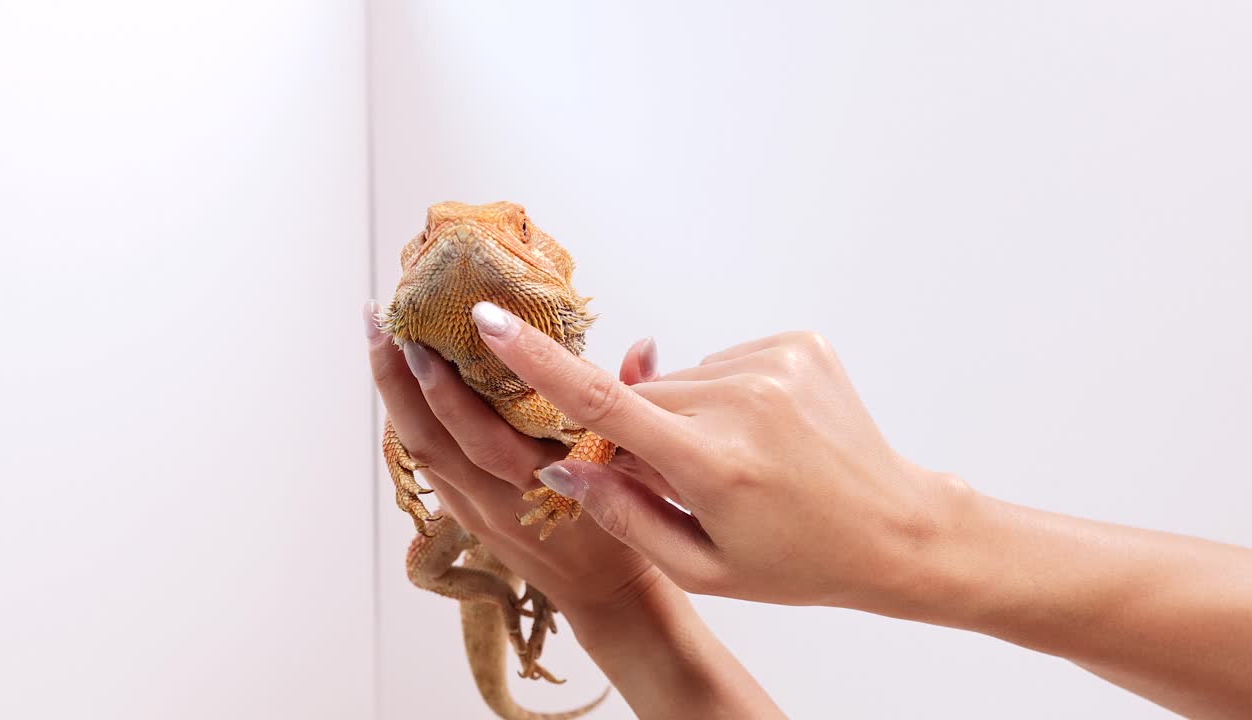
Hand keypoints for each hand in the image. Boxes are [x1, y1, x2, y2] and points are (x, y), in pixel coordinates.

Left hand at [365, 302, 665, 619]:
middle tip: (385, 320)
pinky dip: (407, 418)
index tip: (439, 339)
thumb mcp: (640, 468)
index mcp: (543, 484)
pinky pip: (426, 462)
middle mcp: (499, 499)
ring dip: (393, 391)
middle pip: (433, 438)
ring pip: (419, 449)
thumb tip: (642, 345)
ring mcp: (475, 510)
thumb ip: (634, 401)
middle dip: (402, 376)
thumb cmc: (625, 527)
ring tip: (377, 334)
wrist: (604, 596)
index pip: (488, 434)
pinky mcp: (464, 514)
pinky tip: (397, 379)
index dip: (456, 388)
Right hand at [468, 301, 970, 611]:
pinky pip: (725, 362)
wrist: (895, 528)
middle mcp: (743, 402)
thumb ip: (624, 515)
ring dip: (687, 413)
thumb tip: (561, 466)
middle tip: (685, 479)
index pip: (606, 404)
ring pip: (684, 379)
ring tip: (739, 459)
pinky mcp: (799, 343)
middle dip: (641, 433)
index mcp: (714, 463)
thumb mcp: (703, 566)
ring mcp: (776, 364)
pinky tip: (762, 432)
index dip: (537, 363)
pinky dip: (727, 394)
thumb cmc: (797, 561)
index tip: (489, 323)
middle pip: (643, 398)